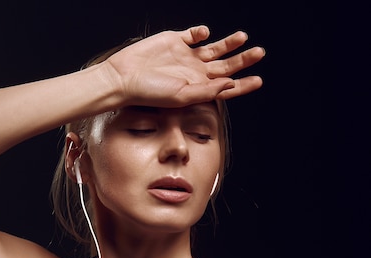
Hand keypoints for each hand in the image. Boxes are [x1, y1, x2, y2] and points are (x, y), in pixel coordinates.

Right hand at [103, 26, 264, 107]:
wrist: (126, 77)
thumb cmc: (151, 94)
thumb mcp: (182, 96)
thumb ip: (207, 90)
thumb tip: (230, 83)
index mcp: (198, 88)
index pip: (226, 87)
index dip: (243, 84)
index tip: (259, 80)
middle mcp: (195, 72)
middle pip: (225, 66)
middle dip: (243, 60)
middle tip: (260, 53)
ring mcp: (186, 55)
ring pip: (214, 48)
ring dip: (229, 43)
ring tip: (243, 37)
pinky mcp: (175, 40)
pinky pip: (193, 34)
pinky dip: (201, 32)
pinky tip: (204, 34)